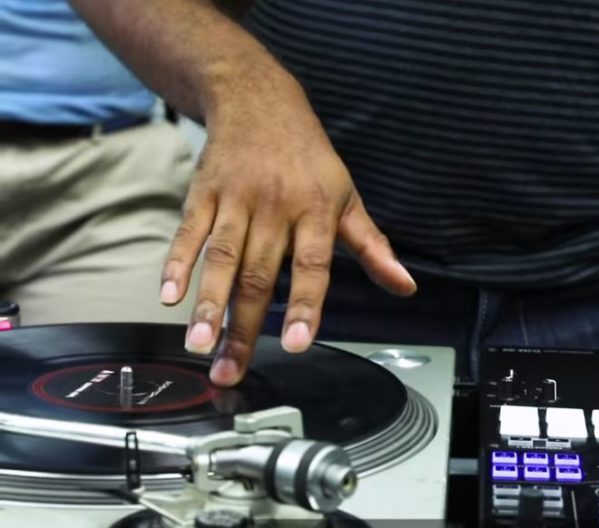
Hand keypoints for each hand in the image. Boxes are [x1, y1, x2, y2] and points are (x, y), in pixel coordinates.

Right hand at [158, 96, 415, 385]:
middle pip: (259, 274)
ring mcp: (237, 199)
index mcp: (317, 211)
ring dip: (209, 303)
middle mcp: (276, 207)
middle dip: (245, 326)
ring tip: (200, 343)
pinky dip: (177, 262)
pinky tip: (169, 295)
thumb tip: (405, 286)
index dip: (306, 304)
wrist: (259, 101)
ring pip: (222, 258)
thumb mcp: (348, 198)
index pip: (313, 265)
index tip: (297, 342)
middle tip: (231, 369)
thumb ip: (372, 248)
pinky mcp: (203, 192)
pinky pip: (189, 232)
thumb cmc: (309, 160)